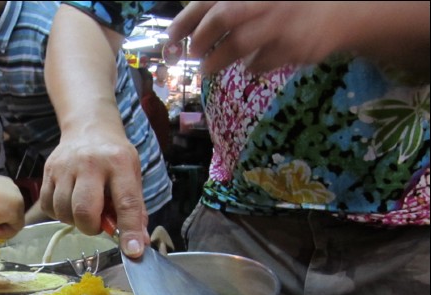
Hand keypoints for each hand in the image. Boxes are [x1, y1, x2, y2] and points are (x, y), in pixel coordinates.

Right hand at [39, 129, 149, 257]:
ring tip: (84, 211)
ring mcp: (65, 167)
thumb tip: (138, 244)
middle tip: (97, 224)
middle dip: (91, 227)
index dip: (129, 230)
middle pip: (84, 209)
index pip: (126, 202)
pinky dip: (59, 214)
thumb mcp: (132, 175)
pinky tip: (69, 204)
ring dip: (75, 221)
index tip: (132, 251)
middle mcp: (90, 163)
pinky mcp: (48, 171)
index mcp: (119, 163)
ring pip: (63, 211)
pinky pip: (48, 206)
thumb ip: (135, 209)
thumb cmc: (114, 157)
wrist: (88, 127)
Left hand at [167, 1, 345, 74]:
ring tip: (207, 68)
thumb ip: (228, 5)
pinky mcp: (297, 46)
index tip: (171, 37)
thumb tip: (187, 28)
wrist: (343, 10)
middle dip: (201, 38)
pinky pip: (262, 62)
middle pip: (224, 15)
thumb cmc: (288, 5)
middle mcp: (267, 0)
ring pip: (240, 44)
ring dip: (217, 61)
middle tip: (193, 53)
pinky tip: (249, 65)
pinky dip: (251, 67)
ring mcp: (283, 21)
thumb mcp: (258, 0)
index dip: (186, 19)